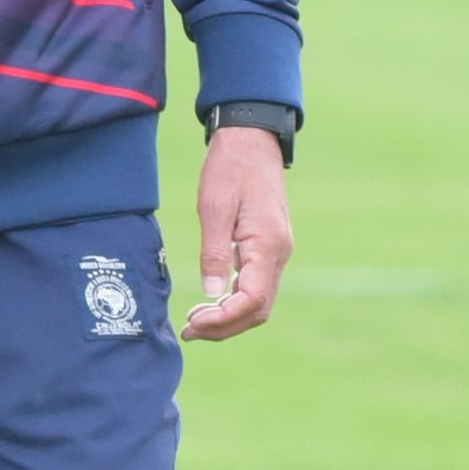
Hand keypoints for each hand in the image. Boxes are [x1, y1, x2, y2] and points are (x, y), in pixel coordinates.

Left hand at [180, 126, 291, 341]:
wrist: (252, 139)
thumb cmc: (231, 167)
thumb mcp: (215, 207)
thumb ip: (215, 252)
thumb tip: (210, 293)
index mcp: (268, 246)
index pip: (252, 301)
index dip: (224, 320)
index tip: (194, 323)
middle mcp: (278, 254)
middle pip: (258, 309)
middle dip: (225, 326)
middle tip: (189, 329)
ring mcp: (276, 252)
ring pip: (259, 301)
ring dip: (229, 316)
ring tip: (196, 320)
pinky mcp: (268, 247)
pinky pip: (256, 286)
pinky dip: (235, 301)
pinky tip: (211, 301)